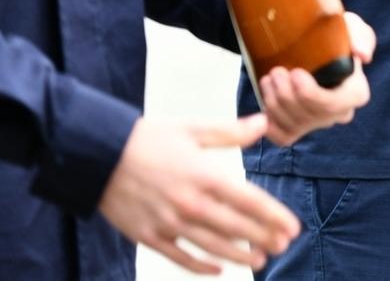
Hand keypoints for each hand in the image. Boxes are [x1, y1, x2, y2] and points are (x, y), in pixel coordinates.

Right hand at [99, 114, 299, 274]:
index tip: (293, 228)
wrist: (97, 154)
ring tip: (261, 259)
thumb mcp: (192, 128)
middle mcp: (190, 204)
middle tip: (284, 246)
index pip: (250, 202)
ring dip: (240, 255)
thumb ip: (230, 132)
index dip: (274, 217)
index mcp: (205, 176)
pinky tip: (219, 268)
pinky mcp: (149, 236)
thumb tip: (263, 123)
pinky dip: (201, 266)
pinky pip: (180, 257)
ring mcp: (169, 224)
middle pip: (236, 228)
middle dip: (264, 238)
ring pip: (213, 246)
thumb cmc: (148, 138)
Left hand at [259, 11, 376, 145]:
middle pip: (310, 115)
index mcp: (356, 94)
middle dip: (287, 95)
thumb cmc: (336, 37)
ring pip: (293, 124)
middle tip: (275, 71)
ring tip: (268, 79)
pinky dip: (270, 125)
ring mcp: (318, 124)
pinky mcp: (298, 130)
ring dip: (274, 102)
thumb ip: (362, 36)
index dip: (311, 94)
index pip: (334, 104)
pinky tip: (264, 105)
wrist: (315, 46)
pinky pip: (283, 137)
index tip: (295, 73)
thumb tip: (362, 55)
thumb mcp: (352, 28)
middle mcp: (339, 114)